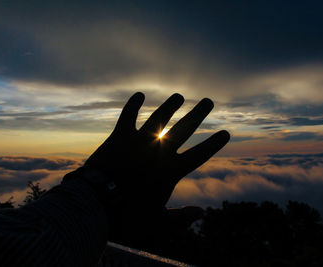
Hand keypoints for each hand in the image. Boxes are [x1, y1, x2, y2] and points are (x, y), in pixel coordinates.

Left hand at [66, 92, 228, 239]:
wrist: (96, 204)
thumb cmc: (126, 217)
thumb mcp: (157, 224)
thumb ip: (180, 219)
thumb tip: (201, 213)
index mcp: (170, 171)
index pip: (199, 155)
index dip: (214, 144)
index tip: (226, 132)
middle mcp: (159, 151)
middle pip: (184, 129)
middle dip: (198, 114)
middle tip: (208, 101)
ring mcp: (140, 141)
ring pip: (159, 118)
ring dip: (170, 106)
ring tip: (179, 96)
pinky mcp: (120, 137)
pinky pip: (128, 116)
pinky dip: (133, 105)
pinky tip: (139, 94)